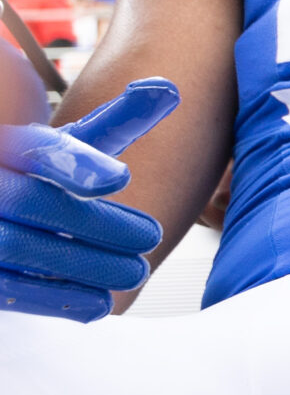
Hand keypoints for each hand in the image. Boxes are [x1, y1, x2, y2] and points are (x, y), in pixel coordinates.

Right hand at [0, 78, 178, 320]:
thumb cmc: (35, 172)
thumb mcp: (70, 145)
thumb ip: (117, 123)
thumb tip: (167, 89)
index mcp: (13, 147)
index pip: (42, 150)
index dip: (78, 164)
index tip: (121, 177)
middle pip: (36, 203)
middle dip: (98, 225)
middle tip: (151, 239)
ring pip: (19, 247)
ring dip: (81, 265)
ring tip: (134, 273)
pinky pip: (6, 288)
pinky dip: (52, 299)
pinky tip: (97, 305)